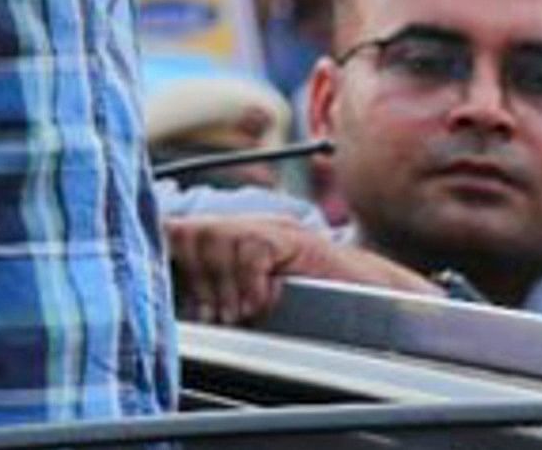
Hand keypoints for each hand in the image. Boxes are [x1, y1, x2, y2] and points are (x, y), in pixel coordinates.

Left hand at [164, 216, 430, 325]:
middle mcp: (252, 225)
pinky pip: (252, 250)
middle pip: (193, 229)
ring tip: (239, 314)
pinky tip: (262, 304)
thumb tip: (187, 311)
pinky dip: (250, 282)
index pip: (182, 228)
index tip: (163, 287)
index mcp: (237, 238)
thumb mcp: (259, 303)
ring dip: (222, 284)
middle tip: (215, 315)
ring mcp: (275, 228)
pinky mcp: (295, 240)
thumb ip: (223, 296)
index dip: (166, 252)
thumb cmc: (317, 309)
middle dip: (196, 275)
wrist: (377, 302)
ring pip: (218, 236)